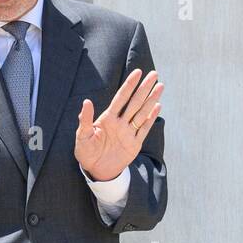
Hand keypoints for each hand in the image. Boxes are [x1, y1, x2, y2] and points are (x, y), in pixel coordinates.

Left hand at [76, 68, 162, 182]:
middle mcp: (120, 122)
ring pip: (142, 112)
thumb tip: (86, 101)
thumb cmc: (86, 151)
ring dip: (151, 100)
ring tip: (160, 86)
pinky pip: (144, 129)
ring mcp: (128, 132)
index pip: (121, 98)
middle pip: (135, 102)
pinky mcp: (135, 143)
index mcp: (107, 118)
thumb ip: (86, 120)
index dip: (129, 85)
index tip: (137, 72)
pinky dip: (151, 118)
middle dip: (144, 88)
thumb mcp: (82, 136)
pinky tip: (157, 106)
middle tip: (154, 74)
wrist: (96, 170)